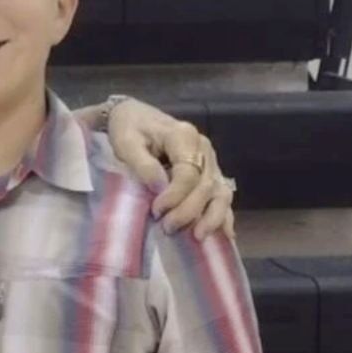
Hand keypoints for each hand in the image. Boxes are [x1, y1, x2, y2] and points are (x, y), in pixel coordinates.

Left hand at [107, 99, 235, 240]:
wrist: (134, 115)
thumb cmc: (128, 128)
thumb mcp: (127, 142)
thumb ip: (143, 164)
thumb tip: (159, 188)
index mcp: (183, 136)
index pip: (187, 173)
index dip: (174, 196)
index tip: (156, 211)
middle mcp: (203, 148)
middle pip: (205, 186)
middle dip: (189, 211)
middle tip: (167, 228)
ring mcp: (210, 160)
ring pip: (220, 192)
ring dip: (212, 217)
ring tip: (198, 237)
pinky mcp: (210, 171)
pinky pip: (221, 194)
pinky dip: (223, 214)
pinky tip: (225, 234)